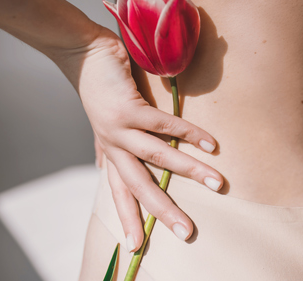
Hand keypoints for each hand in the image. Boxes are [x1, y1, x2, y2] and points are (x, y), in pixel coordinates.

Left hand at [54, 26, 223, 250]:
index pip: (120, 193)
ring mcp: (118, 128)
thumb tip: (113, 165)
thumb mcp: (109, 123)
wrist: (84, 54)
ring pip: (157, 157)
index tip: (137, 248)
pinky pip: (165, 124)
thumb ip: (116, 144)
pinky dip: (190, 133)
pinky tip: (211, 144)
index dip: (129, 220)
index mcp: (111, 152)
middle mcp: (113, 146)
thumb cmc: (103, 88)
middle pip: (139, 187)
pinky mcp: (127, 108)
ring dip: (190, 171)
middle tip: (187, 232)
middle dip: (164, 212)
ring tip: (218, 183)